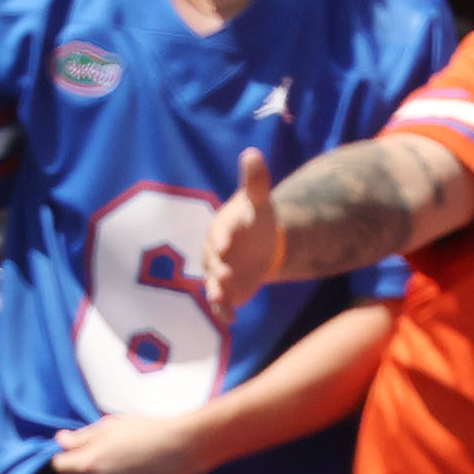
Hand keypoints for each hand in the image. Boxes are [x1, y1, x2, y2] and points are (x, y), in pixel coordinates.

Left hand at [51, 412, 202, 473]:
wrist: (179, 449)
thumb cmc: (144, 431)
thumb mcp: (109, 426)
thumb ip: (81, 436)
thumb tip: (60, 440)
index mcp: (88, 463)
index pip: (59, 466)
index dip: (64, 458)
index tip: (72, 453)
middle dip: (78, 473)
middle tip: (96, 458)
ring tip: (121, 466)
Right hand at [203, 148, 281, 323]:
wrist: (258, 244)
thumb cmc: (254, 219)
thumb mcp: (259, 201)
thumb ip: (256, 181)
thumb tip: (252, 153)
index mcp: (222, 230)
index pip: (220, 234)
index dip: (222, 239)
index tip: (225, 244)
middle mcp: (215, 254)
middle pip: (215, 263)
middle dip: (219, 270)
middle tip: (227, 277)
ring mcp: (219, 274)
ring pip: (214, 285)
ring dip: (217, 293)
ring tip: (222, 300)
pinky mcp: (226, 291)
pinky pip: (221, 303)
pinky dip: (224, 312)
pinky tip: (230, 320)